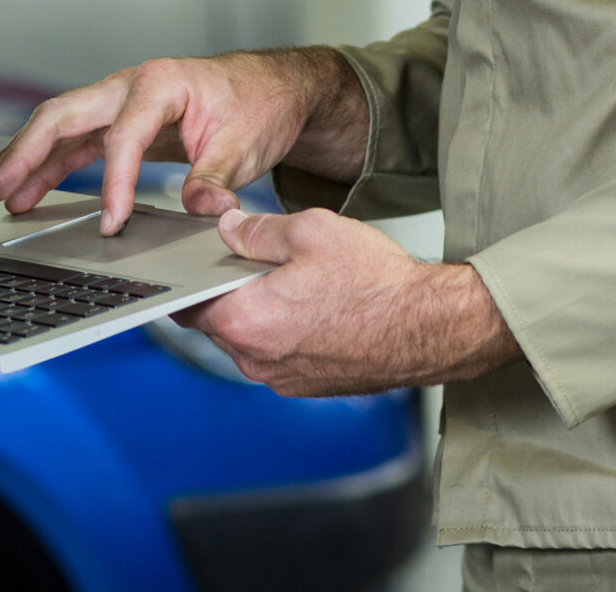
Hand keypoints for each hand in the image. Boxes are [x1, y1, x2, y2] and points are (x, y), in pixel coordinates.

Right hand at [0, 49, 363, 234]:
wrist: (271, 90)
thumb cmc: (257, 105)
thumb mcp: (245, 143)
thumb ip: (217, 178)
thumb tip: (202, 211)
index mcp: (161, 83)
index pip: (124, 135)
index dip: (114, 183)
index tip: (110, 224)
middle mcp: (130, 86)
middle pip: (64, 115)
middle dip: (25, 151)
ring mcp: (120, 104)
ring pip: (60, 129)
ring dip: (25, 160)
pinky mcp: (120, 124)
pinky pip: (75, 145)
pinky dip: (48, 167)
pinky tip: (25, 193)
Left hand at [176, 207, 519, 394]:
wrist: (430, 328)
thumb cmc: (376, 282)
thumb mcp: (310, 231)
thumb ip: (256, 231)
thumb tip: (226, 229)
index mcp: (246, 321)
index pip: (186, 304)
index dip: (184, 277)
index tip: (188, 259)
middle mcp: (256, 360)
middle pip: (215, 321)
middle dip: (222, 290)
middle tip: (243, 257)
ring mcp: (282, 379)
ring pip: (247, 339)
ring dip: (254, 311)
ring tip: (286, 279)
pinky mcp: (307, 386)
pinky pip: (276, 354)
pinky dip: (281, 330)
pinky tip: (308, 305)